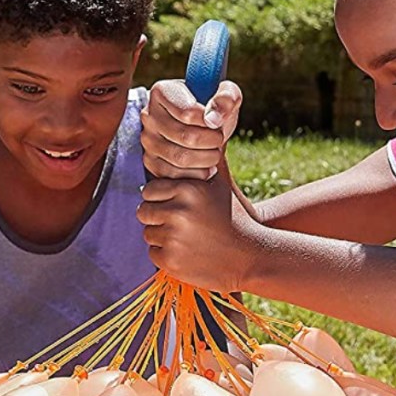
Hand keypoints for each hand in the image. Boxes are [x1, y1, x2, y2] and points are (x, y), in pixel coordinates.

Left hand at [138, 162, 260, 292]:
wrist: (251, 257)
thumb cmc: (236, 219)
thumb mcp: (224, 186)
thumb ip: (210, 163)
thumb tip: (211, 134)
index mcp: (187, 190)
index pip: (149, 190)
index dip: (159, 198)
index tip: (172, 206)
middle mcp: (178, 212)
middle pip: (144, 212)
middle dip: (157, 218)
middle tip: (178, 225)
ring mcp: (173, 238)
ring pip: (148, 234)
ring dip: (161, 237)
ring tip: (186, 239)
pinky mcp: (171, 261)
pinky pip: (153, 254)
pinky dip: (166, 255)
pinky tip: (187, 253)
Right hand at [141, 79, 242, 179]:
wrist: (203, 130)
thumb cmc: (213, 110)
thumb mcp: (226, 96)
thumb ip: (226, 98)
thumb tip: (213, 119)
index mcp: (162, 91)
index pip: (189, 113)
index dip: (210, 122)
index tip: (218, 122)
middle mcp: (149, 115)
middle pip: (186, 137)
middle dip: (212, 142)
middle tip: (219, 140)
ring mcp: (147, 140)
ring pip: (181, 158)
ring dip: (207, 159)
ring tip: (214, 152)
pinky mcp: (150, 162)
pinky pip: (175, 175)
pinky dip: (197, 174)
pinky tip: (206, 166)